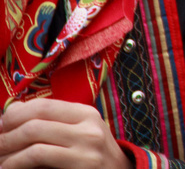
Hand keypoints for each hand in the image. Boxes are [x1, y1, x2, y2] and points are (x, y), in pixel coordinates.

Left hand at [0, 98, 132, 168]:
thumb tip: (12, 112)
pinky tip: (9, 167)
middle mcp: (88, 126)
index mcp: (86, 113)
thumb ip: (52, 123)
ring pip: (34, 137)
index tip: (1, 126)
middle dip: (7, 133)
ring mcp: (87, 145)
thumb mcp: (78, 135)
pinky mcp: (82, 164)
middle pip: (36, 120)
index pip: (43, 105)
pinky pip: (38, 155)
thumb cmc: (92, 158)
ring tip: (0, 159)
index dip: (15, 115)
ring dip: (8, 148)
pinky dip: (16, 162)